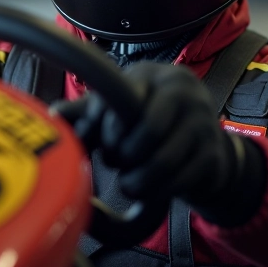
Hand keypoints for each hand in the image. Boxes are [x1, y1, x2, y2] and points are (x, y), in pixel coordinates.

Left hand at [92, 61, 267, 226]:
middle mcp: (182, 91)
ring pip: (160, 161)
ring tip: (128, 183)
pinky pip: (177, 181)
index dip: (106, 126)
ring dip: (136, 181)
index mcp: (153, 74)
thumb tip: (55, 114)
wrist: (205, 150)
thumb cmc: (153, 126)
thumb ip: (90, 111)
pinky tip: (150, 189)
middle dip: (122, 154)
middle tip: (116, 160)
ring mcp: (202, 121)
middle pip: (145, 130)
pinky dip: (156, 192)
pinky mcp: (212, 154)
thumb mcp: (124, 111)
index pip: (122, 96)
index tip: (101, 141)